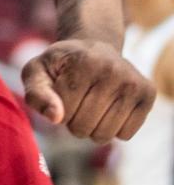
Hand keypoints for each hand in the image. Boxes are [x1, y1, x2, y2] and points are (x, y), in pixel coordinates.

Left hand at [22, 39, 155, 140]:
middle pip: (83, 126)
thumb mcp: (37, 72)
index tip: (60, 89)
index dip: (57, 107)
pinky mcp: (148, 94)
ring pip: (105, 135)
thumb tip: (56, 118)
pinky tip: (109, 107)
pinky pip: (125, 135)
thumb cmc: (61, 65)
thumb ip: (37, 93)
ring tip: (91, 104)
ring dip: (92, 128)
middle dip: (73, 120)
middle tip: (76, 99)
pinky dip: (113, 129)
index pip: (64, 111)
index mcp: (83, 61)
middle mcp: (113, 69)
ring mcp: (133, 82)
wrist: (94, 50)